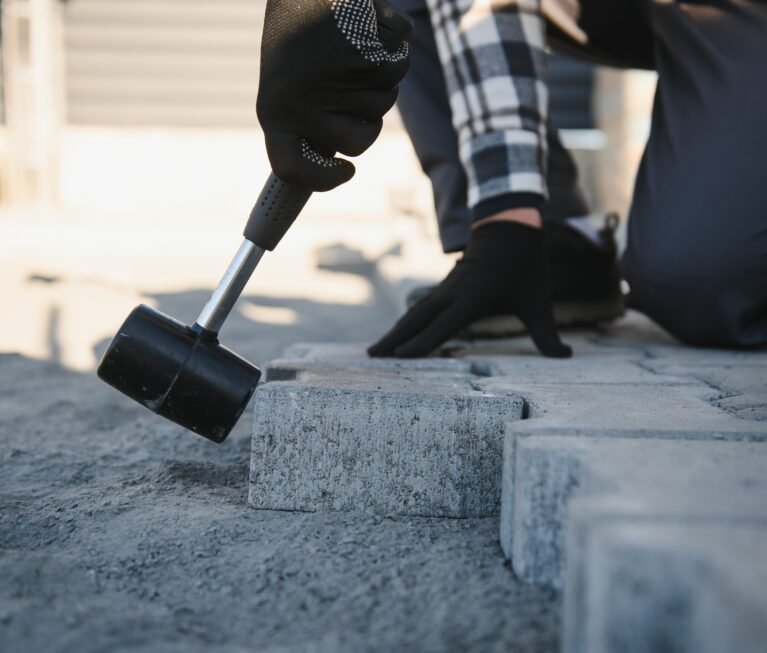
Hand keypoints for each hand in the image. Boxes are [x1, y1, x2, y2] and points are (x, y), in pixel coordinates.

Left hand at [257, 0, 411, 191]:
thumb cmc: (300, 29)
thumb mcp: (295, 79)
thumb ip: (315, 119)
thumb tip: (337, 154)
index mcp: (274, 112)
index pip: (291, 167)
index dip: (322, 179)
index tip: (348, 169)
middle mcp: (296, 103)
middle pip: (361, 140)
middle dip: (369, 113)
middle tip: (352, 75)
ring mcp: (326, 83)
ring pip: (385, 101)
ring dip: (382, 75)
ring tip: (354, 41)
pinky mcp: (354, 57)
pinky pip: (394, 68)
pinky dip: (393, 44)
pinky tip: (370, 23)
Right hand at [368, 222, 572, 357]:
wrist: (509, 228)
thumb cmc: (525, 266)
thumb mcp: (539, 301)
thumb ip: (548, 334)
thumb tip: (565, 358)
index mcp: (473, 299)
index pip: (444, 325)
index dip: (423, 342)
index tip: (401, 356)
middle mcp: (453, 294)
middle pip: (417, 320)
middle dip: (395, 339)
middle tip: (373, 357)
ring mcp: (446, 289)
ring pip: (414, 313)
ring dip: (394, 331)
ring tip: (376, 350)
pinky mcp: (445, 288)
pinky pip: (420, 308)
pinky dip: (405, 322)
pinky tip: (397, 334)